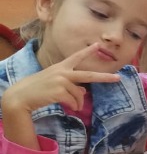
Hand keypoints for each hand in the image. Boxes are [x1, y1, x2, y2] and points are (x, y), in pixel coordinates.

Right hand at [1, 43, 119, 149]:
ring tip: (73, 106)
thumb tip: (83, 90)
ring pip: (79, 94)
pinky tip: (70, 108)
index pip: (77, 57)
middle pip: (88, 75)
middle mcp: (62, 72)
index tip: (99, 45)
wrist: (21, 96)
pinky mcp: (59, 91)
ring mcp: (61, 81)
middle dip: (104, 77)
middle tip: (118, 78)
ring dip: (78, 102)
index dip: (88, 51)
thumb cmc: (38, 89)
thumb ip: (70, 84)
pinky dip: (74, 106)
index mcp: (61, 67)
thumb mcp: (54, 83)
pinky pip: (74, 101)